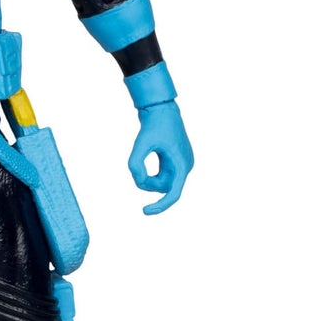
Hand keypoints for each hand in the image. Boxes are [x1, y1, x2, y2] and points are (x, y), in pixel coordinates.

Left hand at [128, 100, 193, 215]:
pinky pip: (162, 176)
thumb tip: (138, 179)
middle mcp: (185, 166)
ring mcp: (181, 164)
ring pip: (162, 183)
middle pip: (164, 188)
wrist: (161, 109)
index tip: (144, 211)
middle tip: (135, 167)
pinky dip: (150, 174)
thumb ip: (136, 163)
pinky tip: (143, 160)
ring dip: (148, 179)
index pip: (173, 194)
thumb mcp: (141, 143)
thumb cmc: (154, 124)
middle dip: (148, 183)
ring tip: (138, 162)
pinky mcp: (175, 161)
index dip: (160, 206)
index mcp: (182, 165)